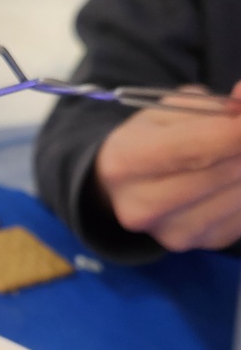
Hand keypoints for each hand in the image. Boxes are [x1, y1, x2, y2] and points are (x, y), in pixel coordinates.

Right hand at [94, 81, 240, 251]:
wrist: (121, 189)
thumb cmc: (147, 140)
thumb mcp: (166, 112)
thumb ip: (210, 105)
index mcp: (125, 161)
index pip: (194, 146)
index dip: (235, 130)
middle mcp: (143, 205)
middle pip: (221, 172)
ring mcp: (173, 232)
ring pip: (239, 194)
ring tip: (233, 153)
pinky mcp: (200, 244)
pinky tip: (232, 176)